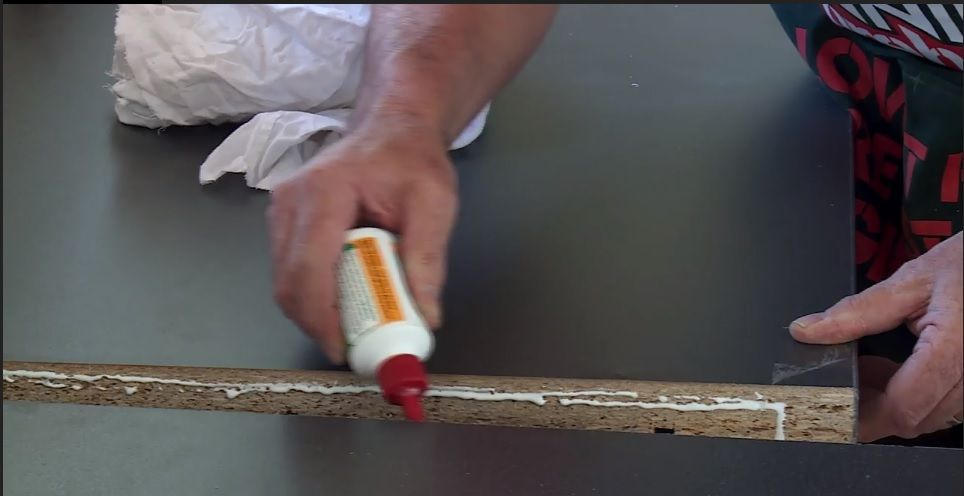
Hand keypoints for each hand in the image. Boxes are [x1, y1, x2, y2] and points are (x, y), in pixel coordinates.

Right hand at [267, 129, 457, 362]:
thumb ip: (429, 258)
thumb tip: (426, 316)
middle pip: (289, 282)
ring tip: (351, 329)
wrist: (392, 128)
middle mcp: (291, 201)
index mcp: (325, 192)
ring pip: (285, 281)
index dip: (322, 317)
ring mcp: (281, 210)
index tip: (343, 349)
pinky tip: (341, 304)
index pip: (310, 268)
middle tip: (352, 348)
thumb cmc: (412, 159)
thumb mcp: (435, 204)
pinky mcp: (283, 221)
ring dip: (313, 313)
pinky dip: (312, 295)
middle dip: (317, 323)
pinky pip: (290, 270)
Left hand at [789, 232, 962, 441]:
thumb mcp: (912, 280)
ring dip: (892, 403)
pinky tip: (893, 369)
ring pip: (930, 417)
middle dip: (872, 409)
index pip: (904, 404)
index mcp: (953, 348)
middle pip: (915, 419)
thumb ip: (858, 310)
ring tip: (868, 369)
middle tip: (844, 382)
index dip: (863, 415)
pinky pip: (942, 404)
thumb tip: (809, 331)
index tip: (832, 411)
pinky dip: (913, 395)